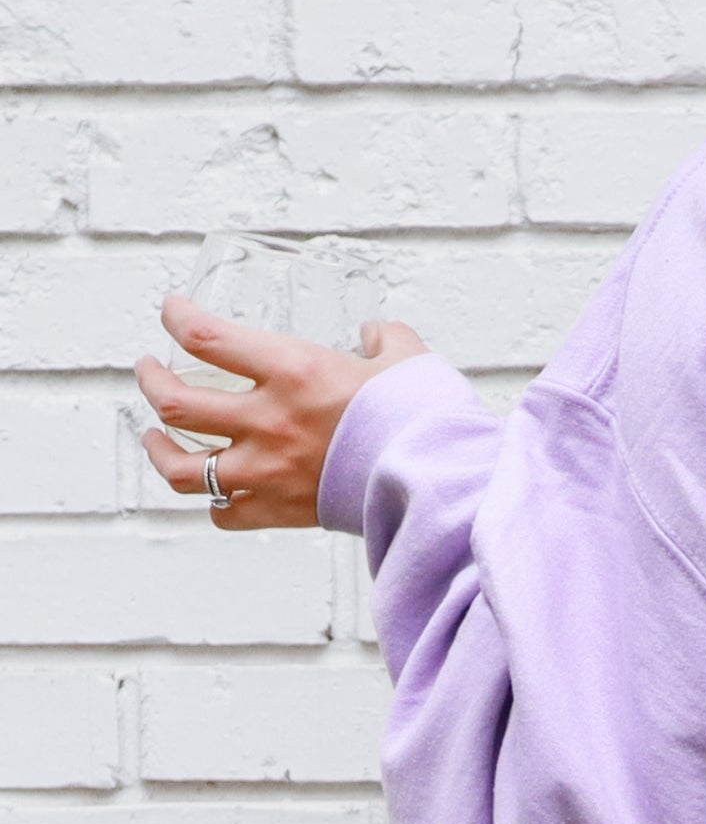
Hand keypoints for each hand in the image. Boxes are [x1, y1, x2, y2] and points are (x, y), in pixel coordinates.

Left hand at [137, 293, 425, 529]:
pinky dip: (216, 503)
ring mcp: (268, 470)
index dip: (177, 317)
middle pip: (174, 402)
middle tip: (150, 371)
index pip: (206, 336)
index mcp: (294, 372)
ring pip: (181, 466)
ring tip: (155, 437)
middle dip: (150, 381)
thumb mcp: (408, 361)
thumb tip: (375, 335)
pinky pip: (225, 513)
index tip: (172, 311)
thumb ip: (385, 340)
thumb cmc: (423, 422)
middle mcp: (268, 420)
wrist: (436, 483)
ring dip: (158, 449)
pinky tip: (218, 492)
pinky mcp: (281, 511)